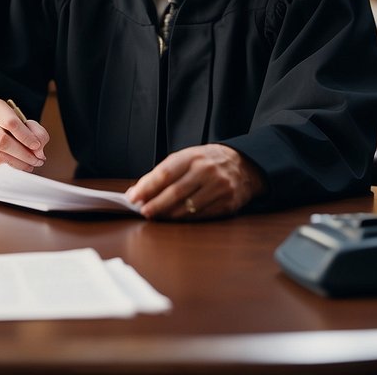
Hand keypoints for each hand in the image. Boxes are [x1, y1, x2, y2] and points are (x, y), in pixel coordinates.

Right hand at [0, 100, 49, 177]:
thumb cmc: (8, 128)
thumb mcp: (25, 123)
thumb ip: (36, 131)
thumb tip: (38, 149)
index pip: (10, 122)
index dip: (26, 136)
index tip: (36, 145)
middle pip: (2, 141)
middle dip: (23, 153)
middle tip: (36, 159)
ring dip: (19, 164)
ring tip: (31, 164)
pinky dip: (10, 170)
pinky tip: (19, 168)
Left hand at [125, 144, 263, 219]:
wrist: (243, 164)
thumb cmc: (207, 162)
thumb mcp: (186, 158)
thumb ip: (162, 173)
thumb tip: (137, 192)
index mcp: (193, 157)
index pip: (165, 173)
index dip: (147, 187)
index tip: (133, 197)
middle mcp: (206, 171)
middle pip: (175, 192)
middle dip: (155, 204)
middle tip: (143, 212)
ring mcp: (219, 187)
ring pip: (187, 206)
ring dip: (168, 214)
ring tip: (156, 216)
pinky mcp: (227, 203)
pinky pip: (201, 215)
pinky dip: (185, 219)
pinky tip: (174, 219)